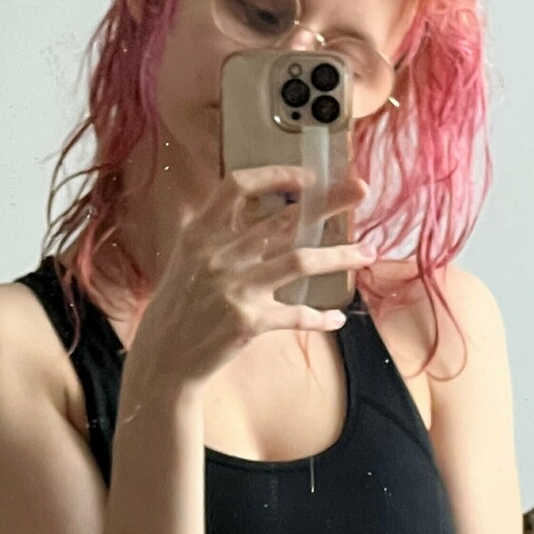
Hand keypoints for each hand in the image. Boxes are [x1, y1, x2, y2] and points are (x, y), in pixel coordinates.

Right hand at [129, 166, 372, 391]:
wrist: (164, 358)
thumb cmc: (179, 305)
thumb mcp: (185, 258)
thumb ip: (214, 231)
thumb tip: (242, 201)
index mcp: (201, 232)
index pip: (239, 186)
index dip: (276, 175)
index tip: (307, 176)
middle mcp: (218, 254)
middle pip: (284, 218)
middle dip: (329, 202)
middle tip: (361, 189)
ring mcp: (235, 288)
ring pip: (301, 261)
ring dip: (341, 256)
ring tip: (369, 252)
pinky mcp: (248, 321)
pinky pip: (297, 315)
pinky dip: (321, 317)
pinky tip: (337, 318)